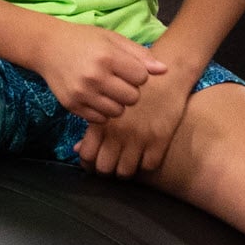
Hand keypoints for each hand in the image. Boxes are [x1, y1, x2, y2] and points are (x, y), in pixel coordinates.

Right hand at [34, 21, 166, 122]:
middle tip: (118, 80)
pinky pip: (100, 118)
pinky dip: (102, 111)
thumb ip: (140, 55)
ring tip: (107, 89)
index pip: (142, 78)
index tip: (127, 68)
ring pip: (117, 112)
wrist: (48, 47)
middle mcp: (94, 77)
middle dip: (129, 90)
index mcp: (108, 57)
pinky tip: (96, 97)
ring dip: (117, 103)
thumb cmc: (85, 41)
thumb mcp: (113, 39)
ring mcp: (82, 94)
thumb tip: (164, 70)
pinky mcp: (72, 106)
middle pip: (132, 98)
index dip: (138, 74)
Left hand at [73, 60, 194, 176]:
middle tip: (111, 164)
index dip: (88, 162)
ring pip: (125, 171)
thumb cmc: (132, 83)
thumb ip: (91, 125)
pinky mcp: (160, 139)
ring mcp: (139, 137)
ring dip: (124, 169)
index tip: (94, 161)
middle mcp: (118, 133)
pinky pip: (149, 165)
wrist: (168, 72)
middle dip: (105, 169)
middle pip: (104, 168)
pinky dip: (146, 164)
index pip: (87, 155)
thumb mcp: (106, 96)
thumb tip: (77, 148)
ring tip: (127, 163)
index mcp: (102, 121)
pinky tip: (144, 156)